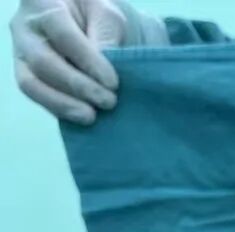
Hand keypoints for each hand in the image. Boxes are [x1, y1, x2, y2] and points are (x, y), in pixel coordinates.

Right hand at [9, 0, 162, 124]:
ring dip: (63, 104)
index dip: (88, 61)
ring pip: (31, 83)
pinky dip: (59, 109)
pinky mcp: (28, 76)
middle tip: (108, 102)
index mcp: (45, 4)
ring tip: (91, 116)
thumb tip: (103, 68)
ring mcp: (23, 53)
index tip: (113, 83)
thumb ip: (107, 37)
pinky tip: (81, 117)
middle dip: (77, 86)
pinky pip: (36, 96)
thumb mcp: (110, 17)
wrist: (99, 27)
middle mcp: (27, 28)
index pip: (63, 34)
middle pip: (43, 61)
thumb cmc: (102, 17)